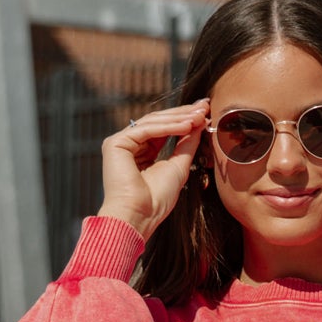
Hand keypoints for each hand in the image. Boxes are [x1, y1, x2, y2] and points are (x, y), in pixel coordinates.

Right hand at [98, 100, 209, 239]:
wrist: (139, 216)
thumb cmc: (157, 200)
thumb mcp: (179, 166)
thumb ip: (187, 144)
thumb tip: (199, 123)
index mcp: (141, 152)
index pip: (164, 130)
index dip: (185, 120)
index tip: (205, 112)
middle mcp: (129, 145)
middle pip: (158, 122)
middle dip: (183, 113)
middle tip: (205, 105)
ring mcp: (120, 143)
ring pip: (153, 122)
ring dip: (179, 118)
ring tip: (200, 116)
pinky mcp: (115, 143)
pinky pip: (146, 130)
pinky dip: (168, 127)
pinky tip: (187, 125)